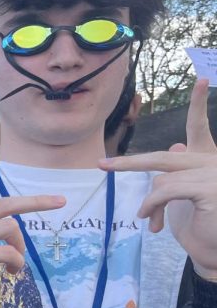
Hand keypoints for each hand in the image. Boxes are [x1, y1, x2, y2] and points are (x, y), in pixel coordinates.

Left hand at [100, 79, 216, 278]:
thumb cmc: (203, 228)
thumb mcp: (186, 197)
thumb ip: (177, 173)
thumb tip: (172, 146)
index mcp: (209, 160)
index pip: (200, 128)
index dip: (199, 104)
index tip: (203, 78)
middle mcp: (214, 162)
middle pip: (163, 157)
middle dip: (130, 162)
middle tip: (102, 165)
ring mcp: (213, 174)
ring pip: (160, 180)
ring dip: (148, 203)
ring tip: (146, 221)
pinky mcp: (208, 188)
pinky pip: (164, 191)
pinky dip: (151, 206)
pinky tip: (151, 222)